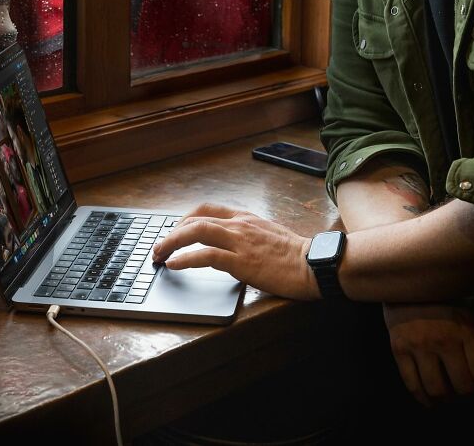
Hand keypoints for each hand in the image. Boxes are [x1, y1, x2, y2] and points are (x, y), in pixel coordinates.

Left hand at [152, 203, 316, 300]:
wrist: (315, 263)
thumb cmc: (296, 254)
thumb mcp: (268, 233)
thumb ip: (248, 234)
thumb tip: (231, 243)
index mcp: (245, 217)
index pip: (206, 209)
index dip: (184, 220)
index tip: (174, 232)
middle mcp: (239, 224)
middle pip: (195, 220)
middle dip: (171, 233)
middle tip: (159, 247)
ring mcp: (240, 241)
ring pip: (196, 232)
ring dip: (171, 243)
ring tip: (159, 254)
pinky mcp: (242, 261)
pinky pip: (206, 256)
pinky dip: (186, 258)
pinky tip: (175, 264)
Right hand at [383, 302, 473, 405]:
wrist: (404, 280)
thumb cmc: (439, 298)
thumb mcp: (465, 312)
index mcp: (465, 329)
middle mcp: (443, 340)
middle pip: (462, 386)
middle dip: (467, 395)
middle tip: (465, 394)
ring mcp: (419, 346)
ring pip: (437, 390)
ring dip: (445, 400)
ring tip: (447, 397)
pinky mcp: (399, 349)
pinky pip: (412, 384)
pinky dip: (422, 399)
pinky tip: (428, 400)